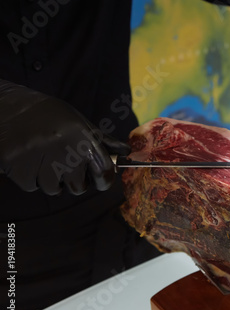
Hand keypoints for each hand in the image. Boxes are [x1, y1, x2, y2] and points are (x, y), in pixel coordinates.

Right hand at [0, 80, 129, 194]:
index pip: (104, 173)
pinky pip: (33, 187)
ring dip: (51, 180)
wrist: (8, 107)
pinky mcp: (21, 172)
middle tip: (63, 163)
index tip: (100, 179)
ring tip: (43, 158)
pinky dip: (31, 178)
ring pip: (55, 190)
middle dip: (74, 181)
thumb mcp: (79, 121)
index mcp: (84, 141)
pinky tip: (28, 159)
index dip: (103, 180)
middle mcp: (67, 154)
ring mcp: (43, 165)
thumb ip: (102, 140)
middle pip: (79, 188)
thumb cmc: (49, 115)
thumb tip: (126, 151)